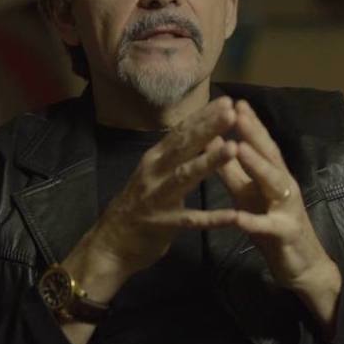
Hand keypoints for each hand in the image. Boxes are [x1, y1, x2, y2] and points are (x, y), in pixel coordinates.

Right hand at [84, 96, 243, 275]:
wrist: (110, 243)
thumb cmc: (139, 205)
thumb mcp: (153, 173)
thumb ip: (173, 156)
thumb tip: (196, 132)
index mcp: (155, 159)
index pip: (181, 132)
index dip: (203, 116)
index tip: (226, 100)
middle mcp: (154, 172)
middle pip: (183, 146)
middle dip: (208, 128)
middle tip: (232, 111)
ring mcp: (157, 198)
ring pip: (185, 176)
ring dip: (209, 162)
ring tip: (232, 148)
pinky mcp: (162, 224)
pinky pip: (190, 220)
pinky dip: (211, 219)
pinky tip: (232, 216)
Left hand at [211, 100, 340, 334]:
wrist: (302, 265)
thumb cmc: (271, 223)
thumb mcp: (248, 194)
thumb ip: (232, 171)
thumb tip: (213, 143)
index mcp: (272, 174)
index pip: (260, 143)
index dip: (248, 122)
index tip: (232, 100)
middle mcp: (283, 185)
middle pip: (269, 154)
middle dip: (253, 132)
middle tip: (236, 110)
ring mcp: (287, 208)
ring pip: (273, 182)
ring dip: (256, 165)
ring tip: (239, 149)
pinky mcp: (285, 233)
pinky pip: (268, 226)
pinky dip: (253, 221)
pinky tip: (238, 217)